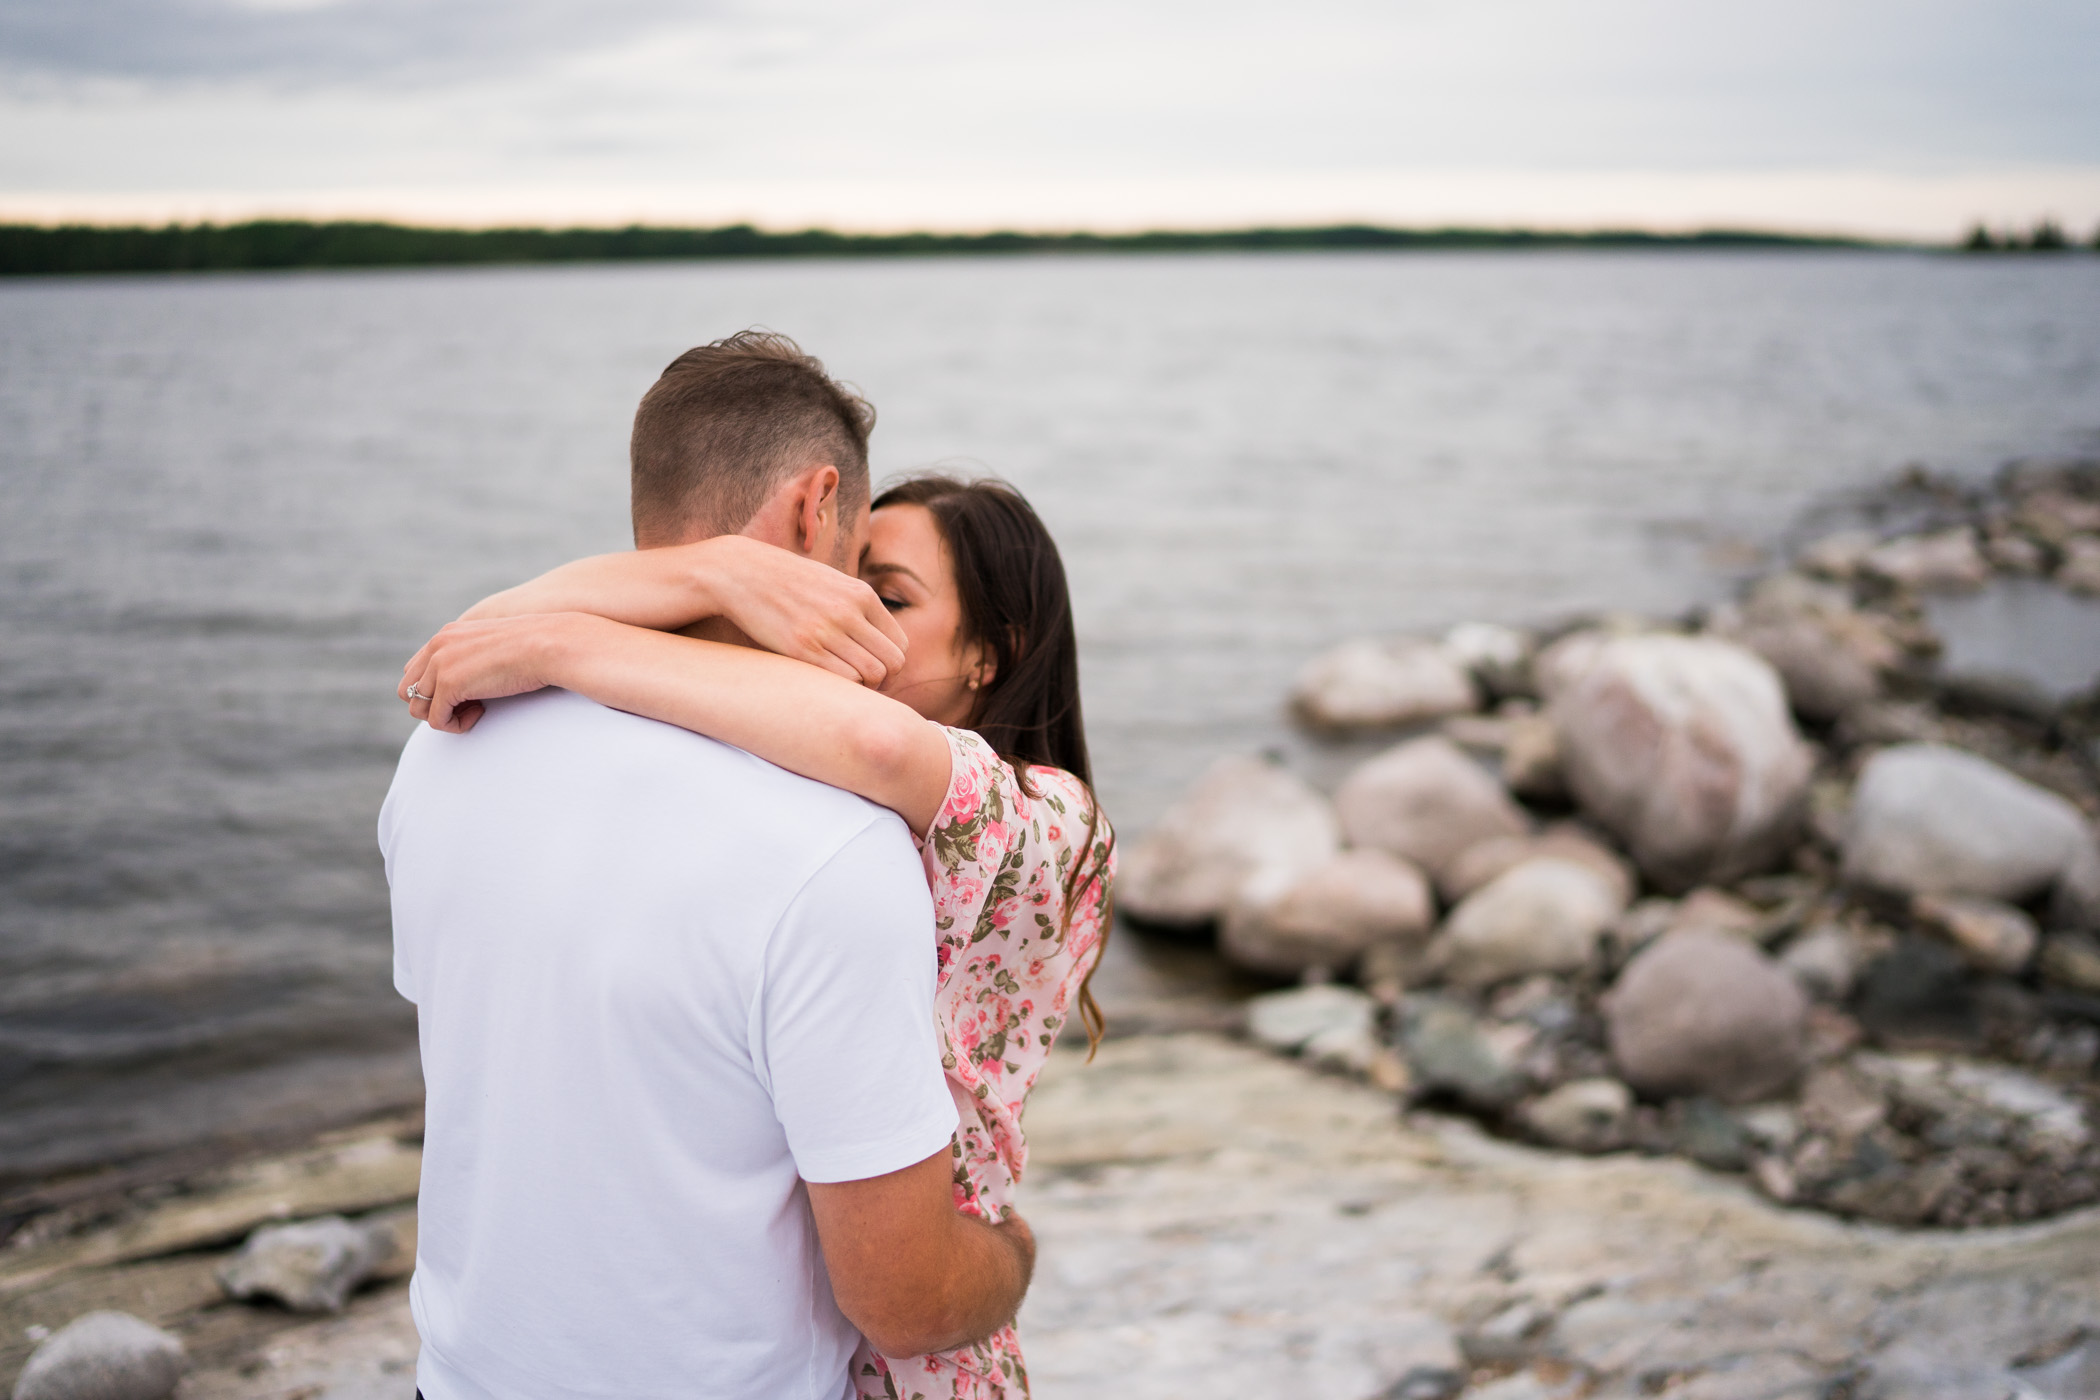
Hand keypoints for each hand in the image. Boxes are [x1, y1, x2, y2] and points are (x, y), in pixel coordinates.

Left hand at [399, 613, 586, 732]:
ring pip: (417, 708)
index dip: (435, 690)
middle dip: (433, 705)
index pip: (416, 670)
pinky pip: (435, 721)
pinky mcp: (449, 685)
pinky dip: (456, 725)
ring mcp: (440, 665)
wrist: (549, 644)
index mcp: (446, 635)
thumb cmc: (535, 648)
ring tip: (476, 710)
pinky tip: (482, 712)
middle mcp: (437, 646)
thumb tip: (472, 681)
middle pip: (408, 690)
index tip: (467, 694)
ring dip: (444, 717)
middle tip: (468, 706)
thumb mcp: (494, 647)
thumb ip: (474, 658)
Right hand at [696, 536, 907, 687]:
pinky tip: (826, 683)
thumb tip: (876, 640)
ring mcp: (826, 629)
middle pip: (893, 662)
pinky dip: (842, 687)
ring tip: (845, 686)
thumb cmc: (786, 582)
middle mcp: (849, 611)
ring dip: (864, 687)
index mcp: (862, 595)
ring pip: (873, 674)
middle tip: (864, 687)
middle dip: (884, 681)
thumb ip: (856, 606)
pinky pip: (843, 679)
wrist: (741, 572)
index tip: (874, 672)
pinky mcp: (802, 647)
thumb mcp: (831, 582)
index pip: (900, 643)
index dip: (891, 665)